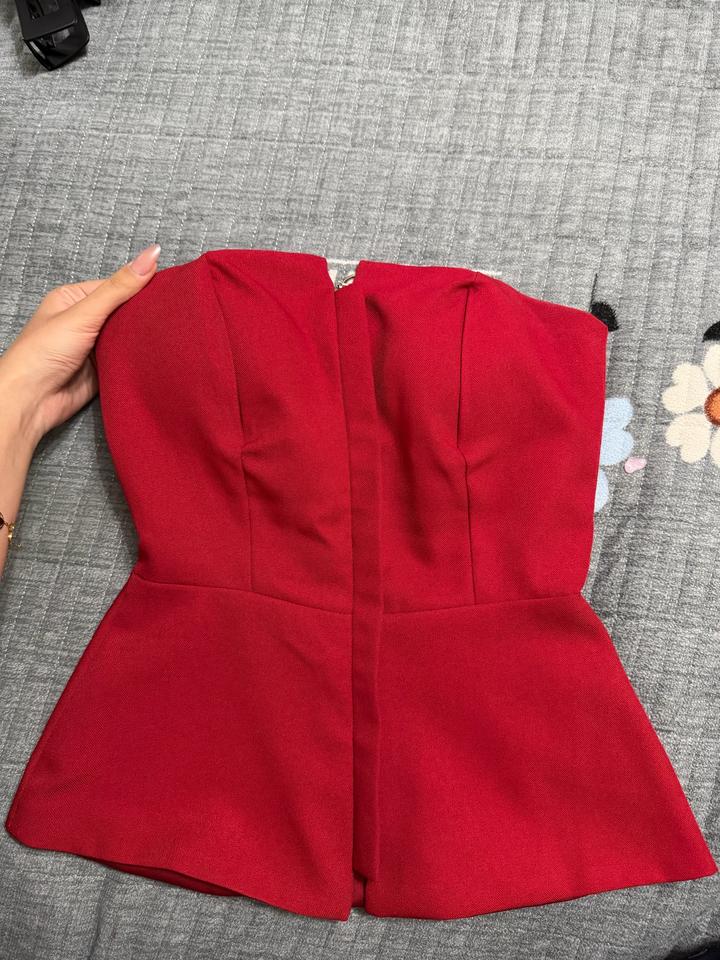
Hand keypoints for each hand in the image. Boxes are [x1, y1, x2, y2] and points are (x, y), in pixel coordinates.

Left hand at [0, 242, 161, 452]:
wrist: (32, 401)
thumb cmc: (42, 354)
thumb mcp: (84, 313)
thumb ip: (119, 287)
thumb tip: (150, 254)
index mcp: (73, 298)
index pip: (116, 286)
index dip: (141, 286)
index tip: (169, 288)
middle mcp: (83, 320)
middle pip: (124, 311)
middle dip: (144, 314)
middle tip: (174, 313)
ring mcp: (93, 346)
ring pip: (127, 336)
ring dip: (142, 338)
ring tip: (171, 332)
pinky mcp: (102, 370)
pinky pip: (127, 359)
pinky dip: (139, 358)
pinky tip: (157, 353)